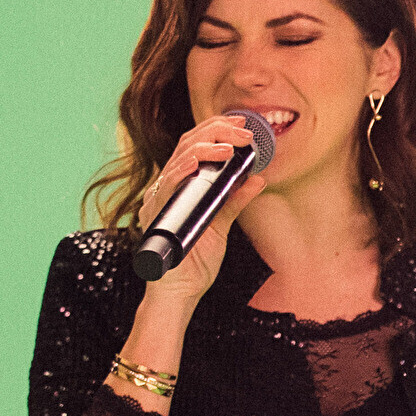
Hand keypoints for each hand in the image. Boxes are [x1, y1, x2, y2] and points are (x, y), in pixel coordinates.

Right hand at [134, 115, 272, 307]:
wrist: (180, 291)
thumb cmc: (196, 261)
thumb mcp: (222, 225)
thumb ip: (235, 201)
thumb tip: (257, 179)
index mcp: (182, 186)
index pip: (195, 146)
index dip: (216, 129)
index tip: (241, 123)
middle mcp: (168, 187)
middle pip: (187, 144)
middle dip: (216, 131)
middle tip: (243, 130)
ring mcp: (161, 198)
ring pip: (179, 158)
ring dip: (206, 146)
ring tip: (231, 144)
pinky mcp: (158, 212)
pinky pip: (168, 184)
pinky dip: (184, 169)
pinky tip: (201, 162)